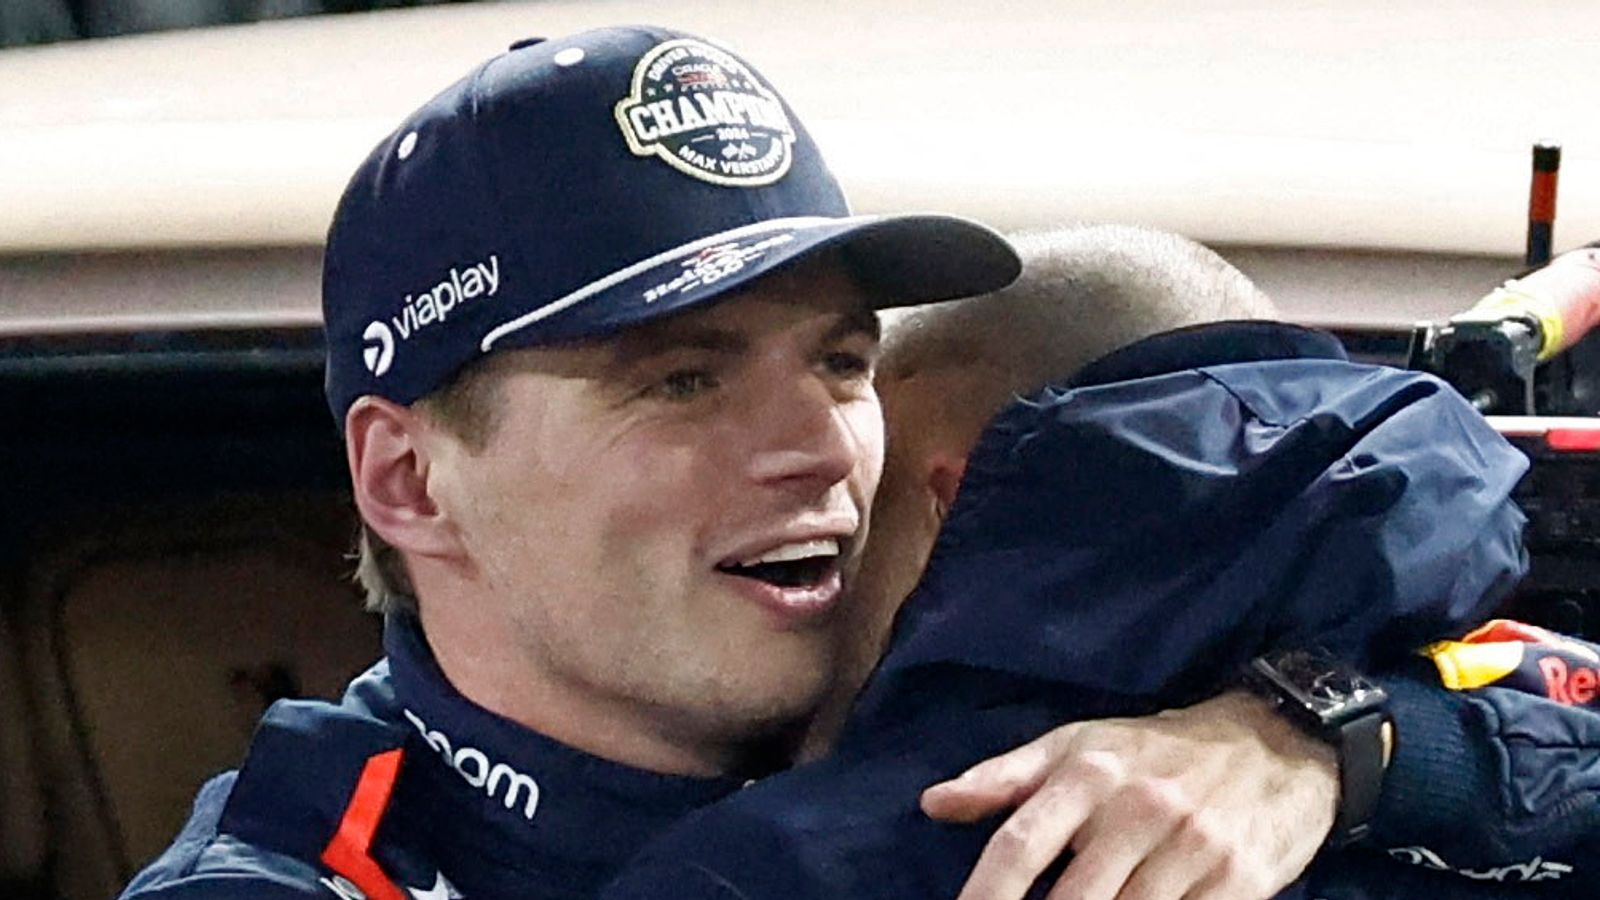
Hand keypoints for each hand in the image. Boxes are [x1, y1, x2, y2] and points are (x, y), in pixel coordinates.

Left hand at [921, 691, 1336, 899]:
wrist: (1275, 743)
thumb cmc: (1156, 751)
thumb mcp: (1077, 744)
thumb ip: (1003, 777)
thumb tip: (932, 803)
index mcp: (1088, 772)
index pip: (1021, 845)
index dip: (985, 896)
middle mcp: (1138, 809)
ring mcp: (1191, 848)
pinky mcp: (1238, 883)